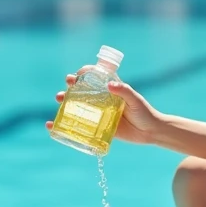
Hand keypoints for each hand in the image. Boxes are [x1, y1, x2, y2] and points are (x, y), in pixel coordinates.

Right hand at [46, 68, 163, 144]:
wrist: (150, 133)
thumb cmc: (145, 112)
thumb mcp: (135, 100)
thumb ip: (124, 91)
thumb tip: (110, 84)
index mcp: (110, 89)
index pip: (94, 77)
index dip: (83, 73)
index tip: (77, 75)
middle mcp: (102, 99)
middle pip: (81, 90)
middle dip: (70, 86)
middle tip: (66, 87)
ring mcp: (98, 113)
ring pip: (77, 105)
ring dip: (65, 101)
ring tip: (59, 100)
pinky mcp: (97, 127)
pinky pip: (80, 124)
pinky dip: (66, 124)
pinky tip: (55, 124)